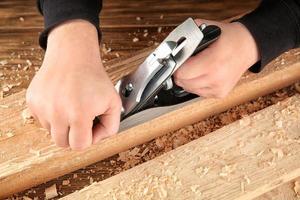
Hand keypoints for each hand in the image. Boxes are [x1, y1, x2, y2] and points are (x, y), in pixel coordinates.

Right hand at [26, 20, 121, 149]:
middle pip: (62, 143)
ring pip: (51, 132)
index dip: (88, 138)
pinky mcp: (32, 101)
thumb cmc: (94, 78)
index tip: (91, 126)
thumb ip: (111, 127)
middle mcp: (57, 112)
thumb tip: (94, 140)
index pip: (79, 146)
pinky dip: (52, 115)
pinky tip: (61, 101)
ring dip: (62, 125)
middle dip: (74, 135)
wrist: (73, 56)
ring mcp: (42, 107)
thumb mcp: (113, 103)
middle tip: (82, 119)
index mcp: (79, 114)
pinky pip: (42, 120)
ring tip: (71, 107)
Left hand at [174, 19, 259, 97]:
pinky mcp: (219, 94)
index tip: (177, 61)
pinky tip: (203, 74)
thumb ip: (189, 36)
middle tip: (185, 63)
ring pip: (188, 89)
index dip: (176, 66)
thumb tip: (173, 45)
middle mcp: (217, 78)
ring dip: (187, 79)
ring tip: (195, 67)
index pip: (182, 73)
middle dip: (180, 72)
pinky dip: (196, 84)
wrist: (249, 47)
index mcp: (213, 62)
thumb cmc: (230, 38)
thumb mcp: (208, 29)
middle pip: (183, 83)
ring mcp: (218, 88)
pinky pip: (198, 92)